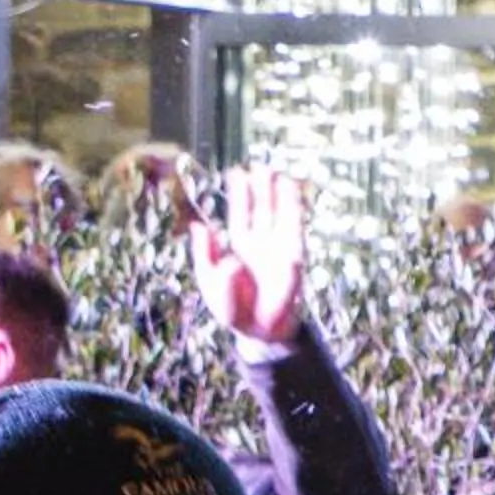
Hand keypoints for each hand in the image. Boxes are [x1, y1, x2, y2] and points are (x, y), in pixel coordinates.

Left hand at [189, 168, 307, 344]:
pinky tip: (293, 191)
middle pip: (260, 208)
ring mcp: (278, 246)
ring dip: (278, 193)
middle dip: (258, 187)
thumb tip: (199, 226)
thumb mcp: (209, 280)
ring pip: (279, 213)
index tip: (237, 171)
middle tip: (258, 165)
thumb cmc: (232, 309)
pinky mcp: (294, 254)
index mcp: (237, 246)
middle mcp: (260, 242)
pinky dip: (294, 208)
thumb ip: (204, 253)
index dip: (238, 193)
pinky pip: (295, 227)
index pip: (239, 213)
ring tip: (276, 171)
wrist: (259, 330)